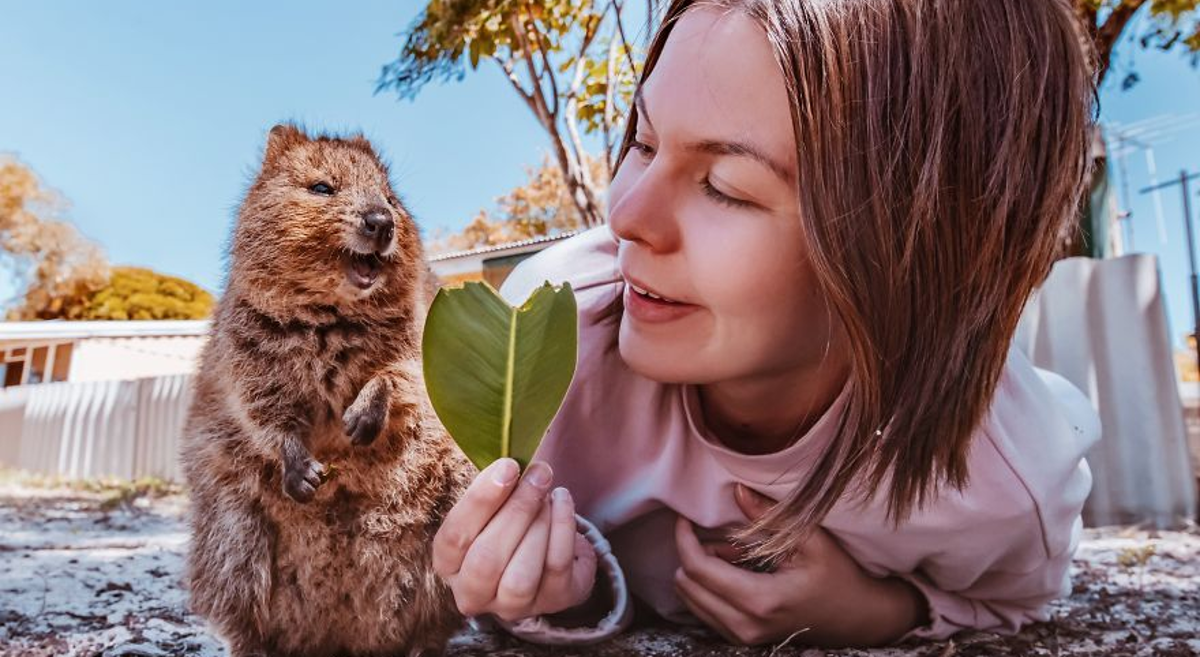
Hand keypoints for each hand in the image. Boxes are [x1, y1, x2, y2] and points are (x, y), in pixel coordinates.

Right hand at [432, 458, 596, 621]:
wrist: (546, 556)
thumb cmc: (509, 524)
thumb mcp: (492, 507)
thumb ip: (496, 491)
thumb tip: (514, 468)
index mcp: (448, 564)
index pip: (454, 537)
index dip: (481, 500)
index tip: (508, 466)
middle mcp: (472, 594)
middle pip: (487, 560)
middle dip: (517, 510)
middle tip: (538, 475)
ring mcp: (511, 607)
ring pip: (520, 577)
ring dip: (539, 525)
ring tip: (548, 494)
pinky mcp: (551, 603)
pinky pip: (556, 569)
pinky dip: (563, 529)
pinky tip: (563, 501)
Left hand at [673, 484, 927, 646]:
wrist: (861, 618)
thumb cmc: (840, 577)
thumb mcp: (812, 541)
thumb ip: (771, 517)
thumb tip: (738, 491)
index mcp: (760, 600)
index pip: (698, 570)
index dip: (684, 540)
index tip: (684, 519)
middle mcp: (745, 625)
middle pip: (687, 587)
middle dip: (690, 555)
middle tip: (711, 533)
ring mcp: (743, 637)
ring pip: (691, 601)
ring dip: (698, 573)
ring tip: (727, 552)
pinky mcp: (744, 640)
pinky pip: (705, 612)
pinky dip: (707, 588)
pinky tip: (732, 571)